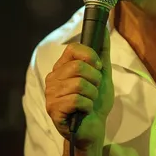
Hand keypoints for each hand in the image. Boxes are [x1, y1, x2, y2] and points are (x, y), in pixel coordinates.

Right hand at [44, 33, 113, 149]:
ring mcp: (51, 94)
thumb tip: (104, 27)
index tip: (98, 68)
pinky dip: (87, 106)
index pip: (73, 49)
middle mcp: (52, 78)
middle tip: (93, 90)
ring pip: (80, 84)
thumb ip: (102, 51)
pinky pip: (77, 100)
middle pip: (79, 67)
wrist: (94, 127)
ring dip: (92, 95)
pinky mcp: (53, 109)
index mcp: (61, 67)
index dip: (90, 56)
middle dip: (94, 80)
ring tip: (88, 102)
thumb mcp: (103, 74)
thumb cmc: (96, 102)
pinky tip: (84, 111)